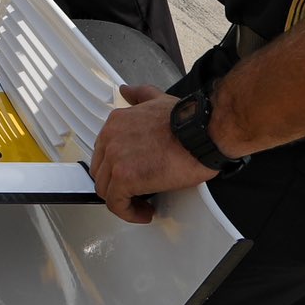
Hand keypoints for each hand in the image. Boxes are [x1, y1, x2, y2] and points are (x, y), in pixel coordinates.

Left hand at [88, 84, 216, 223]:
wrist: (203, 133)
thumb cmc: (188, 121)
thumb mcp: (158, 100)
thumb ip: (140, 95)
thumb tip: (127, 90)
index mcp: (116, 122)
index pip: (103, 153)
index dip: (116, 169)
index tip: (132, 177)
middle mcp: (110, 138)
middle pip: (101, 172)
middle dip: (117, 186)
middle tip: (138, 193)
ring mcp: (115, 158)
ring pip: (106, 190)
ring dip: (124, 202)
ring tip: (143, 205)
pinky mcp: (124, 178)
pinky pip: (117, 204)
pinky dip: (129, 213)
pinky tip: (145, 212)